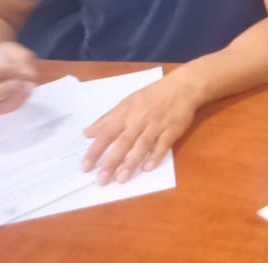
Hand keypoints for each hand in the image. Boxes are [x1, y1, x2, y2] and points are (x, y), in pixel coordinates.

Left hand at [82, 76, 196, 184]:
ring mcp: (156, 125)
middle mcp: (139, 120)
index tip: (85, 167)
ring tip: (121, 178)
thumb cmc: (152, 96)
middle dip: (111, 162)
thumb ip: (108, 119)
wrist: (182, 87)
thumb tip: (88, 133)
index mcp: (126, 113)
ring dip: (131, 162)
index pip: (106, 133)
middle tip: (101, 180)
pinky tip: (148, 168)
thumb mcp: (127, 103)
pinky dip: (156, 156)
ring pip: (142, 145)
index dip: (95, 150)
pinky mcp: (172, 130)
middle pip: (123, 142)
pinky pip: (163, 145)